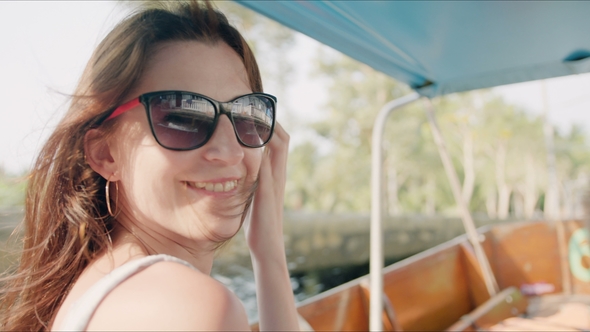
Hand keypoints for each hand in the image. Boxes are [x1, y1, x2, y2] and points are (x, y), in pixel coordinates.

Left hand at [244, 121, 289, 259]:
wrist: (267, 246)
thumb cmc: (259, 223)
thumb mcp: (256, 197)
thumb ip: (254, 182)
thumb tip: (244, 170)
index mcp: (276, 175)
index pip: (280, 142)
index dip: (272, 124)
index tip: (258, 110)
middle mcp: (279, 175)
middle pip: (283, 139)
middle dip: (272, 120)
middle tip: (259, 105)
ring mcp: (275, 182)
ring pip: (278, 148)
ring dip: (269, 129)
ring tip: (255, 113)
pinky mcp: (267, 192)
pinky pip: (266, 165)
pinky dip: (260, 150)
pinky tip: (249, 140)